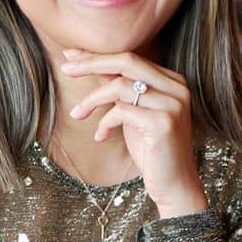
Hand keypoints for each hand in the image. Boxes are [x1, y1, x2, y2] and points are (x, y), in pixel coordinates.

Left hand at [60, 49, 208, 219]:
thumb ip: (119, 89)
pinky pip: (121, 111)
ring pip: (120, 87)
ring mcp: (172, 104)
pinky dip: (104, 122)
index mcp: (172, 81)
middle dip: (92, 63)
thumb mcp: (133, 114)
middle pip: (127, 62)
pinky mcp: (163, 123)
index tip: (71, 56)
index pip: (130, 58)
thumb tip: (92, 65)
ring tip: (77, 115)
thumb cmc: (152, 150)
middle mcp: (176, 88)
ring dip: (92, 100)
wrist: (175, 185)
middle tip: (65, 68)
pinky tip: (100, 136)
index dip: (98, 56)